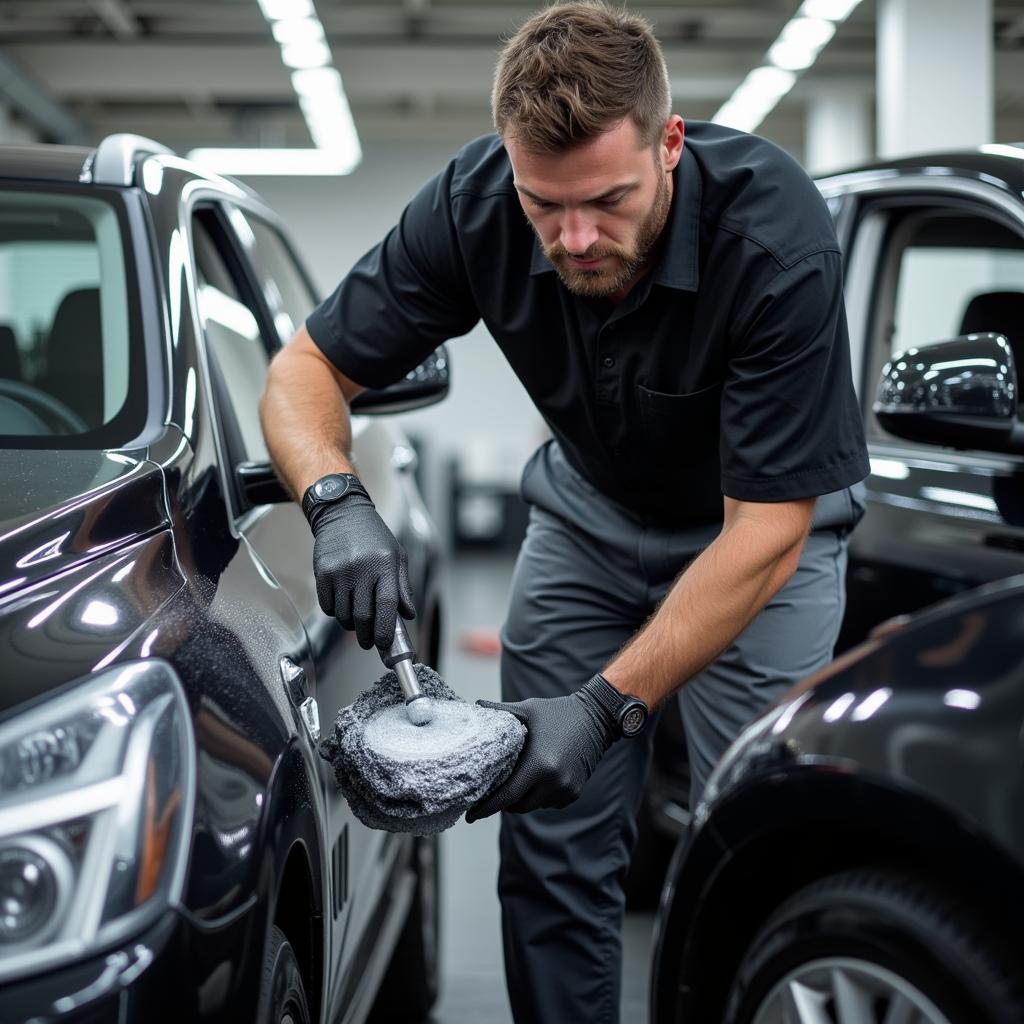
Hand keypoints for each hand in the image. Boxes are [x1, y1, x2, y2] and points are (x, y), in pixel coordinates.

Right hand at [310, 494, 415, 649]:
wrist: (343, 514)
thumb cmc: (373, 537)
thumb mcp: (397, 556)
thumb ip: (403, 587)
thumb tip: (408, 615)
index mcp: (385, 564)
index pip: (387, 605)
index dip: (386, 629)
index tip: (385, 643)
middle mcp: (362, 568)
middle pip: (363, 616)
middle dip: (367, 635)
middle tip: (369, 642)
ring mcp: (340, 571)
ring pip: (344, 615)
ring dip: (351, 625)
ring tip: (357, 621)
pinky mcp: (322, 573)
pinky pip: (328, 606)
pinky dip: (336, 613)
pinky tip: (343, 604)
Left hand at [465, 674, 618, 821]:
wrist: (597, 718)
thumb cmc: (559, 712)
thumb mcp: (528, 709)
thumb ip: (500, 711)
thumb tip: (475, 706)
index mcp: (540, 764)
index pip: (507, 796)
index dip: (486, 808)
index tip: (470, 816)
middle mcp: (554, 782)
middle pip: (518, 805)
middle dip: (503, 802)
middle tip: (489, 792)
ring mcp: (566, 790)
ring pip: (533, 805)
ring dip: (521, 798)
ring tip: (514, 781)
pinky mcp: (574, 793)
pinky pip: (548, 802)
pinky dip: (538, 796)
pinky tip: (536, 779)